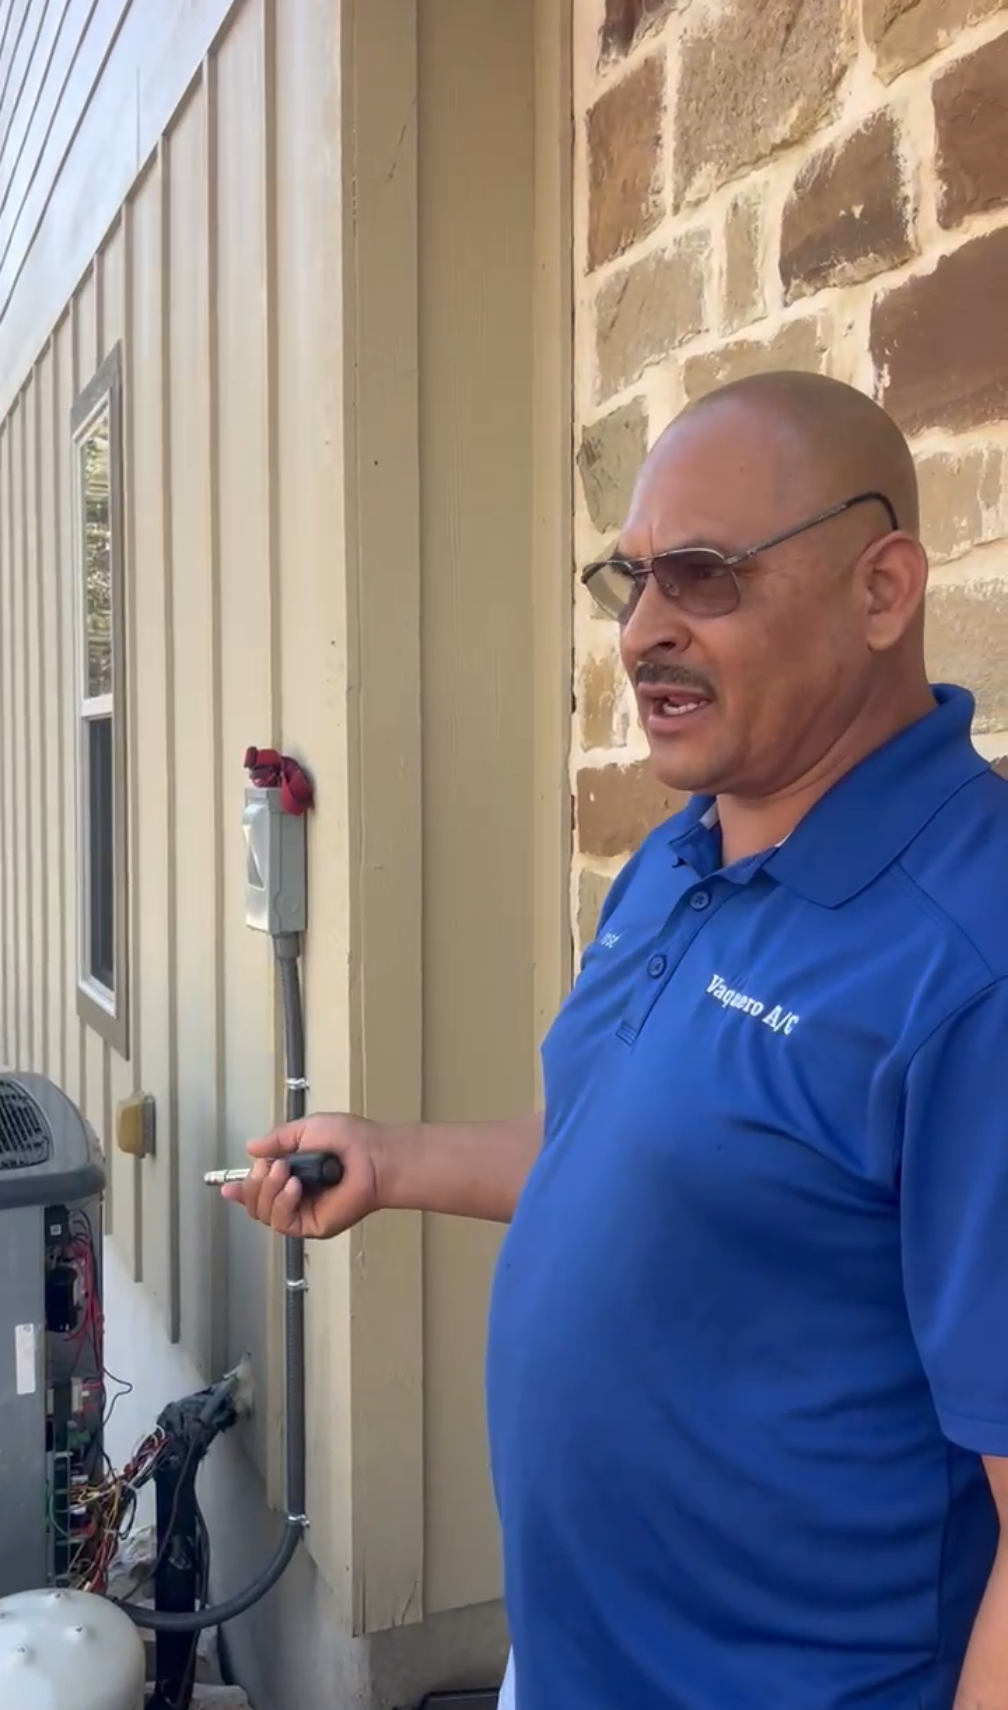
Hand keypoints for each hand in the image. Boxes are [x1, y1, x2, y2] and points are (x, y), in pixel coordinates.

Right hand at [220, 1112, 385, 1237]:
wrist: (373, 1155)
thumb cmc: (350, 1138)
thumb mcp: (307, 1129)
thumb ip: (278, 1140)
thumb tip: (252, 1148)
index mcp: (292, 1172)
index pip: (259, 1187)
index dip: (242, 1189)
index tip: (228, 1186)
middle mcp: (295, 1195)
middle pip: (255, 1203)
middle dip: (254, 1184)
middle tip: (270, 1166)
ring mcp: (303, 1212)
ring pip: (264, 1214)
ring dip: (268, 1191)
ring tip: (285, 1171)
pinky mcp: (313, 1225)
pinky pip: (283, 1223)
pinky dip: (282, 1204)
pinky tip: (294, 1187)